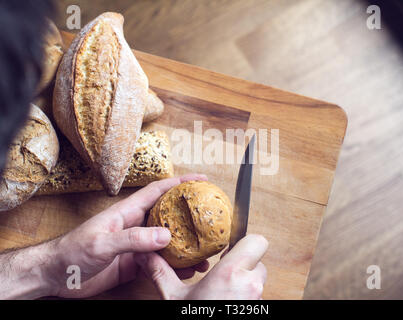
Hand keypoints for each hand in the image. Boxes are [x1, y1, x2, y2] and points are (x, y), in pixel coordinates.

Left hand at [41, 173, 208, 297]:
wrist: (55, 276)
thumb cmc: (71, 252)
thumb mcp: (102, 243)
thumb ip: (133, 239)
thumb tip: (166, 235)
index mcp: (127, 212)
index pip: (158, 191)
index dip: (180, 182)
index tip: (201, 179)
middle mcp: (135, 225)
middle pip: (169, 216)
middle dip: (190, 214)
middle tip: (212, 218)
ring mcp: (136, 245)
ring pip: (168, 242)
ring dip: (186, 245)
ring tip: (205, 252)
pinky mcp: (134, 264)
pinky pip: (160, 263)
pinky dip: (175, 266)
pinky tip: (186, 271)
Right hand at [135, 234, 268, 299]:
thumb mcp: (174, 297)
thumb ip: (161, 272)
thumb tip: (144, 255)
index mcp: (230, 274)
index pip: (257, 241)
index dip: (244, 241)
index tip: (227, 249)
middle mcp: (251, 285)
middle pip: (258, 260)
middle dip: (243, 263)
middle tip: (224, 270)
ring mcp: (257, 301)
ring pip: (258, 279)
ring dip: (245, 280)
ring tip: (224, 289)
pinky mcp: (258, 311)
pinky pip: (257, 295)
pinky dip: (245, 295)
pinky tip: (227, 301)